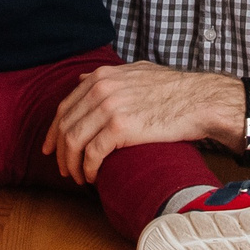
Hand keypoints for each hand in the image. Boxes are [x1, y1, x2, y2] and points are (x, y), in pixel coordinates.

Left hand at [42, 62, 236, 185]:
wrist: (199, 100)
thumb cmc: (173, 90)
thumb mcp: (136, 72)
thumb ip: (108, 76)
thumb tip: (82, 79)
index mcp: (101, 77)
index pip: (65, 107)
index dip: (54, 131)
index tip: (51, 148)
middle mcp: (100, 89)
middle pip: (65, 125)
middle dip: (60, 152)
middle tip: (64, 170)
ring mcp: (109, 107)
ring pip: (74, 141)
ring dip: (71, 164)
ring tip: (78, 177)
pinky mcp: (120, 128)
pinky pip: (92, 153)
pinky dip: (88, 169)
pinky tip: (92, 177)